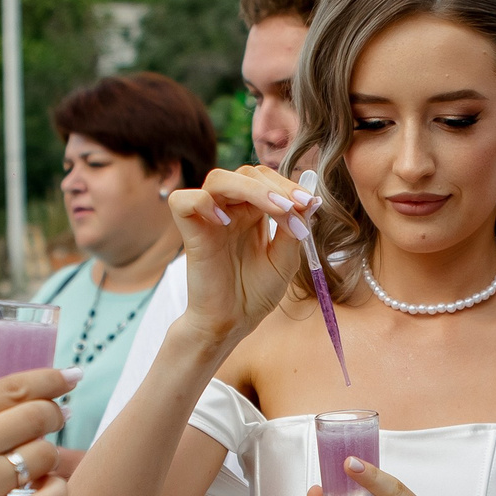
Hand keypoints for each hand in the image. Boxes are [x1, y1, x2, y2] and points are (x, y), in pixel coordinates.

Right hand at [0, 368, 76, 495]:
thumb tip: (5, 379)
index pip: (15, 386)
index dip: (52, 378)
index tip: (71, 376)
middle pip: (37, 415)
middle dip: (54, 414)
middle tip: (56, 418)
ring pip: (44, 455)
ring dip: (48, 456)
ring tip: (35, 463)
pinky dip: (57, 491)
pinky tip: (46, 489)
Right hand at [165, 163, 315, 350]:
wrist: (233, 322)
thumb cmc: (256, 292)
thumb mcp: (285, 260)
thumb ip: (294, 229)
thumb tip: (311, 200)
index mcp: (252, 212)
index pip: (267, 180)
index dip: (287, 185)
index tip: (310, 203)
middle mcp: (229, 209)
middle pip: (246, 173)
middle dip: (274, 185)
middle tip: (295, 205)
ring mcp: (208, 218)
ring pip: (218, 179)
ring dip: (251, 188)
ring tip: (276, 210)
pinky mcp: (189, 232)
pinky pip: (183, 201)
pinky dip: (203, 203)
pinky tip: (225, 222)